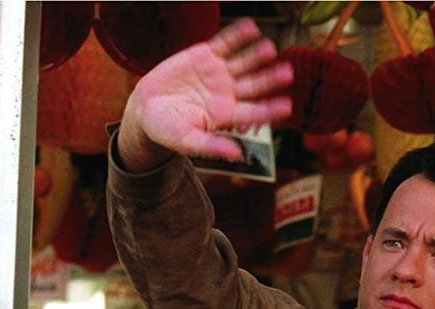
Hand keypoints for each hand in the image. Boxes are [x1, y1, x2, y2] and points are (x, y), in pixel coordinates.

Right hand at [117, 18, 292, 170]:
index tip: (287, 106)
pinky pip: (224, 43)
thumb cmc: (168, 130)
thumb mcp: (187, 141)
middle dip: (270, 79)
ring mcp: (218, 73)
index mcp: (227, 115)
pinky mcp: (204, 56)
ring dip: (257, 55)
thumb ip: (211, 146)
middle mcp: (228, 93)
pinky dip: (236, 36)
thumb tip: (237, 155)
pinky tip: (251, 28)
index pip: (254, 112)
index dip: (270, 109)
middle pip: (254, 85)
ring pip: (243, 63)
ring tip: (269, 48)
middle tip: (288, 73)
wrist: (147, 108)